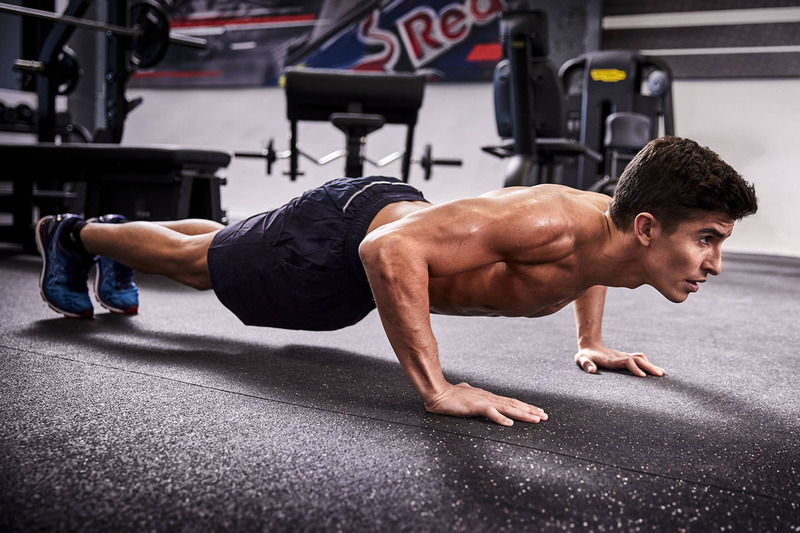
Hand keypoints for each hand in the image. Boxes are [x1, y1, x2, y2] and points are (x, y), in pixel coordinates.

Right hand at [424, 382, 547, 425]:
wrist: (437, 392)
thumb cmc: (449, 394)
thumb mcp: (464, 393)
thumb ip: (469, 392)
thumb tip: (467, 388)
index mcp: (488, 397)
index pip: (511, 402)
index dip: (525, 407)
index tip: (537, 411)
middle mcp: (489, 398)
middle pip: (514, 404)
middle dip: (531, 411)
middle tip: (545, 416)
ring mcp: (483, 401)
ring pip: (508, 408)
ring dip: (523, 414)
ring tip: (536, 419)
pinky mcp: (475, 406)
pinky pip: (491, 413)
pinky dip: (501, 418)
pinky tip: (510, 424)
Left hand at [575, 346, 664, 376]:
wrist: (589, 346)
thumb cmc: (584, 356)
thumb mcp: (581, 359)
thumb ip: (586, 364)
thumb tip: (592, 370)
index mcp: (612, 359)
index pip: (627, 362)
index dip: (635, 368)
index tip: (643, 376)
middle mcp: (620, 357)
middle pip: (638, 360)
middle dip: (649, 367)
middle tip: (660, 374)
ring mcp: (624, 356)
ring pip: (640, 359)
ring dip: (651, 365)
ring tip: (662, 373)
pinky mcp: (625, 358)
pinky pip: (639, 359)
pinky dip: (647, 364)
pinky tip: (653, 370)